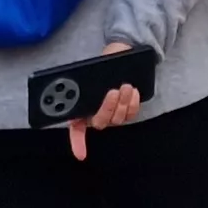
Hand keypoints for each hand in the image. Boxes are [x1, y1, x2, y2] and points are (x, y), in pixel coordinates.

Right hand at [65, 40, 142, 159]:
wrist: (121, 52)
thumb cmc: (103, 62)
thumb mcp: (90, 71)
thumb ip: (81, 85)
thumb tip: (73, 89)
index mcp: (82, 108)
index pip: (76, 130)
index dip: (77, 143)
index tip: (81, 155)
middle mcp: (96, 114)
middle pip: (101, 122)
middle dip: (108, 108)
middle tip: (113, 92)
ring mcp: (113, 113)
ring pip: (118, 119)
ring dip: (123, 103)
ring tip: (126, 86)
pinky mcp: (127, 110)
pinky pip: (131, 114)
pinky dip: (134, 103)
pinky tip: (133, 91)